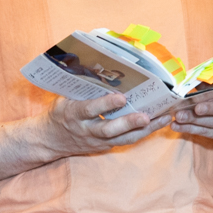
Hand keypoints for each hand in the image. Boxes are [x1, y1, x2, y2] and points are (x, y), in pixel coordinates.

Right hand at [42, 92, 172, 157]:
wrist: (48, 140)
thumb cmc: (60, 112)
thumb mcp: (64, 98)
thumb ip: (81, 87)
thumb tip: (100, 66)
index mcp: (73, 114)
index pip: (89, 110)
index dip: (105, 104)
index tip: (121, 97)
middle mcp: (85, 130)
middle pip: (108, 130)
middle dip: (128, 123)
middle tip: (146, 116)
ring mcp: (96, 141)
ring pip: (122, 138)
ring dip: (144, 130)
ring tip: (164, 118)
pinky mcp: (105, 146)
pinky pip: (125, 141)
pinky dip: (143, 133)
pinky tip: (158, 123)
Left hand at [171, 89, 212, 142]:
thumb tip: (196, 78)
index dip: (210, 99)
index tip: (194, 100)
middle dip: (200, 115)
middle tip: (182, 113)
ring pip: (212, 126)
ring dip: (192, 124)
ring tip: (176, 120)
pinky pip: (208, 134)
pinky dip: (192, 130)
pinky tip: (179, 127)